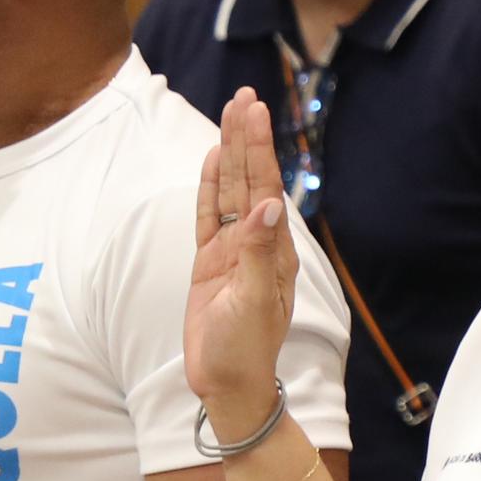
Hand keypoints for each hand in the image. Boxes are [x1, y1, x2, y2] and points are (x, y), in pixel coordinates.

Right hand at [183, 90, 300, 440]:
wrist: (227, 384)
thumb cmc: (245, 350)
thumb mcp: (253, 303)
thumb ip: (256, 253)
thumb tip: (267, 206)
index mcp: (272, 250)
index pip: (264, 187)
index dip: (258, 148)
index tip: (254, 111)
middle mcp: (255, 243)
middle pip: (247, 180)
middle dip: (246, 139)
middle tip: (245, 96)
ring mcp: (231, 252)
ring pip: (228, 192)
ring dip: (229, 155)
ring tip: (231, 116)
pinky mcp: (210, 264)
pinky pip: (208, 216)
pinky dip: (208, 187)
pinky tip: (210, 161)